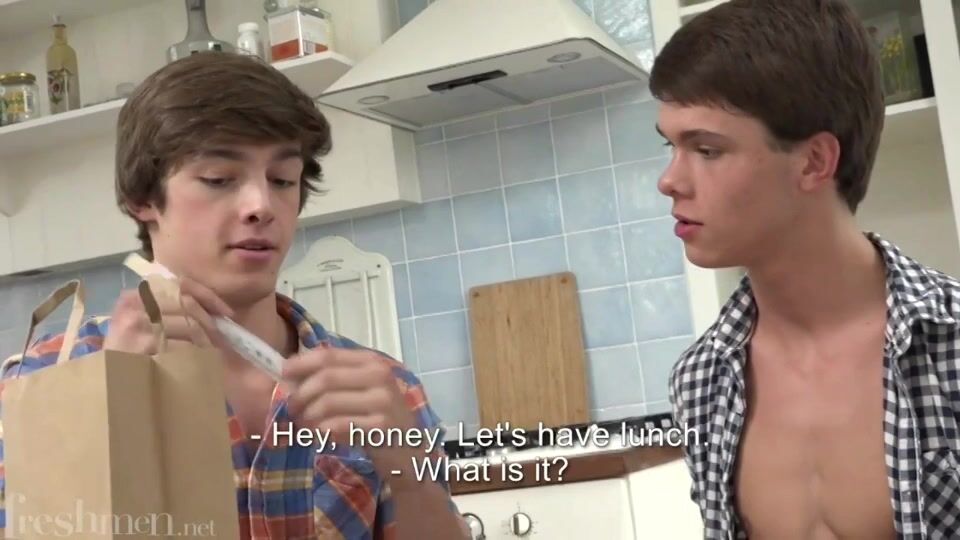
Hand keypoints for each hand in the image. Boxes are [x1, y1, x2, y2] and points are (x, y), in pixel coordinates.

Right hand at [103, 276, 233, 354]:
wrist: (105, 382)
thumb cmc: (126, 353)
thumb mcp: (140, 324)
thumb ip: (165, 308)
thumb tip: (208, 304)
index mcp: (134, 295)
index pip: (180, 285)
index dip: (208, 296)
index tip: (226, 312)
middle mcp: (134, 305)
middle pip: (187, 304)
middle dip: (210, 321)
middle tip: (221, 336)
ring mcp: (138, 326)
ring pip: (189, 325)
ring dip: (206, 339)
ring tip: (211, 350)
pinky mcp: (142, 349)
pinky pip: (182, 347)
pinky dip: (196, 354)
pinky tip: (198, 362)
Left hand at [283, 346, 425, 484]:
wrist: (409, 452)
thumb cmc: (378, 418)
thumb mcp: (360, 391)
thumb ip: (333, 379)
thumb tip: (290, 373)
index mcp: (372, 362)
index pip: (329, 355)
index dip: (301, 364)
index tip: (282, 374)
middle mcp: (380, 376)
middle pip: (325, 378)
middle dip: (300, 395)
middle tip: (292, 410)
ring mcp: (382, 401)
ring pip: (328, 403)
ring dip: (308, 417)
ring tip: (305, 427)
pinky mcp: (380, 426)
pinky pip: (337, 426)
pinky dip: (322, 432)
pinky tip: (322, 437)